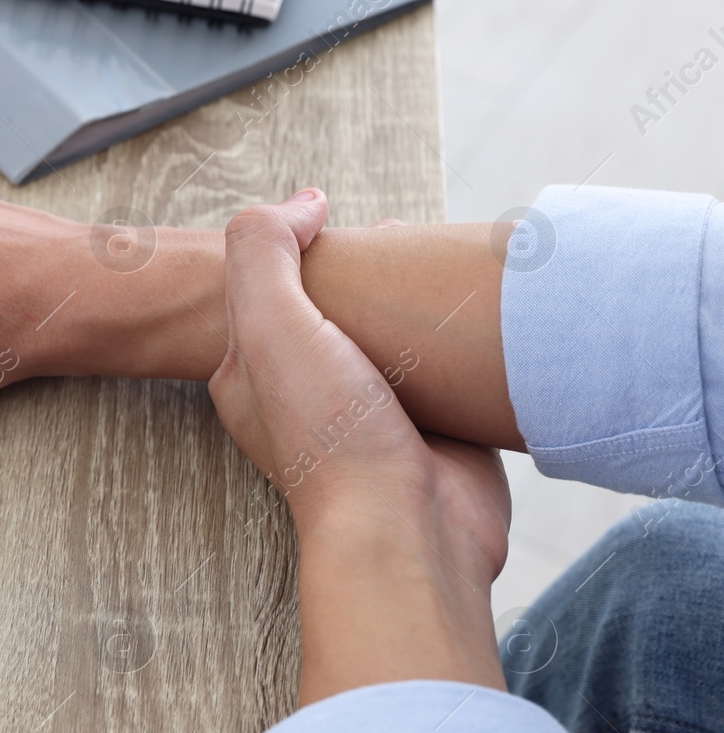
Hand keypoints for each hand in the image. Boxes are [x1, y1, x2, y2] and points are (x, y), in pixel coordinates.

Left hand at [207, 191, 509, 702]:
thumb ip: (263, 250)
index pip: (268, 286)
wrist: (408, 529)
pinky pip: (447, 368)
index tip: (340, 224)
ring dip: (418, 300)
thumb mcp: (270, 324)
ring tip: (444, 263)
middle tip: (401, 242)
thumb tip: (306, 203)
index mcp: (252, 372)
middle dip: (366, 270)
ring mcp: (371, 412)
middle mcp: (307, 392)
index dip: (300, 244)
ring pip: (394, 334)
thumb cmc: (329, 434)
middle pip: (336, 307)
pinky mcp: (434, 428)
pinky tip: (479, 315)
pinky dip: (462, 339)